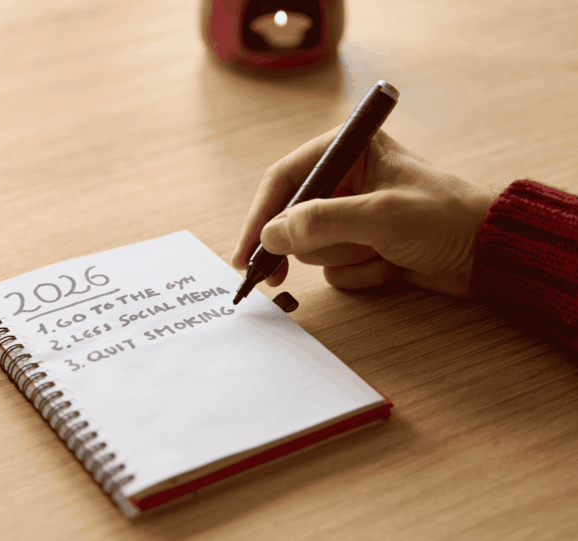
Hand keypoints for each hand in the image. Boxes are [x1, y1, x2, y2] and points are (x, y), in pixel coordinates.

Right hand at [232, 127, 497, 297]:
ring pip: (314, 249)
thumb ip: (321, 222)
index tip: (244, 254)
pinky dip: (362, 273)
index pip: (284, 179)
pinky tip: (393, 266)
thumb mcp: (380, 215)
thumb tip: (270, 235)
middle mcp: (344, 180)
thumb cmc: (444, 218)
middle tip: (279, 276)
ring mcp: (352, 216)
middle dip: (312, 246)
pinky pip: (336, 269)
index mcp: (347, 151)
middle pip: (293, 219)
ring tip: (384, 254)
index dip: (259, 216)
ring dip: (347, 259)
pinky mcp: (362, 245)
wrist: (489, 253)